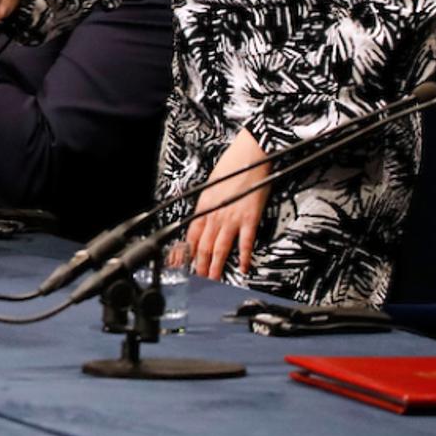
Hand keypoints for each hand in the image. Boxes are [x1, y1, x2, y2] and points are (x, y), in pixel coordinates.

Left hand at [187, 129, 269, 280]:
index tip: (184, 264)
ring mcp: (232, 217)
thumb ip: (208, 204)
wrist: (251, 155)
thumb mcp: (212, 185)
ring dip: (216, 265)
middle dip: (200, 265)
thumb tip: (205, 218)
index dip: (187, 252)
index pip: (192, 234)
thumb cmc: (232, 166)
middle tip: (198, 279)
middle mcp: (215, 213)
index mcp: (204, 205)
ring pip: (220, 247)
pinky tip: (243, 267)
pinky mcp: (249, 218)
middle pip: (204, 245)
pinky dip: (243, 256)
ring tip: (214, 279)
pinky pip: (245, 242)